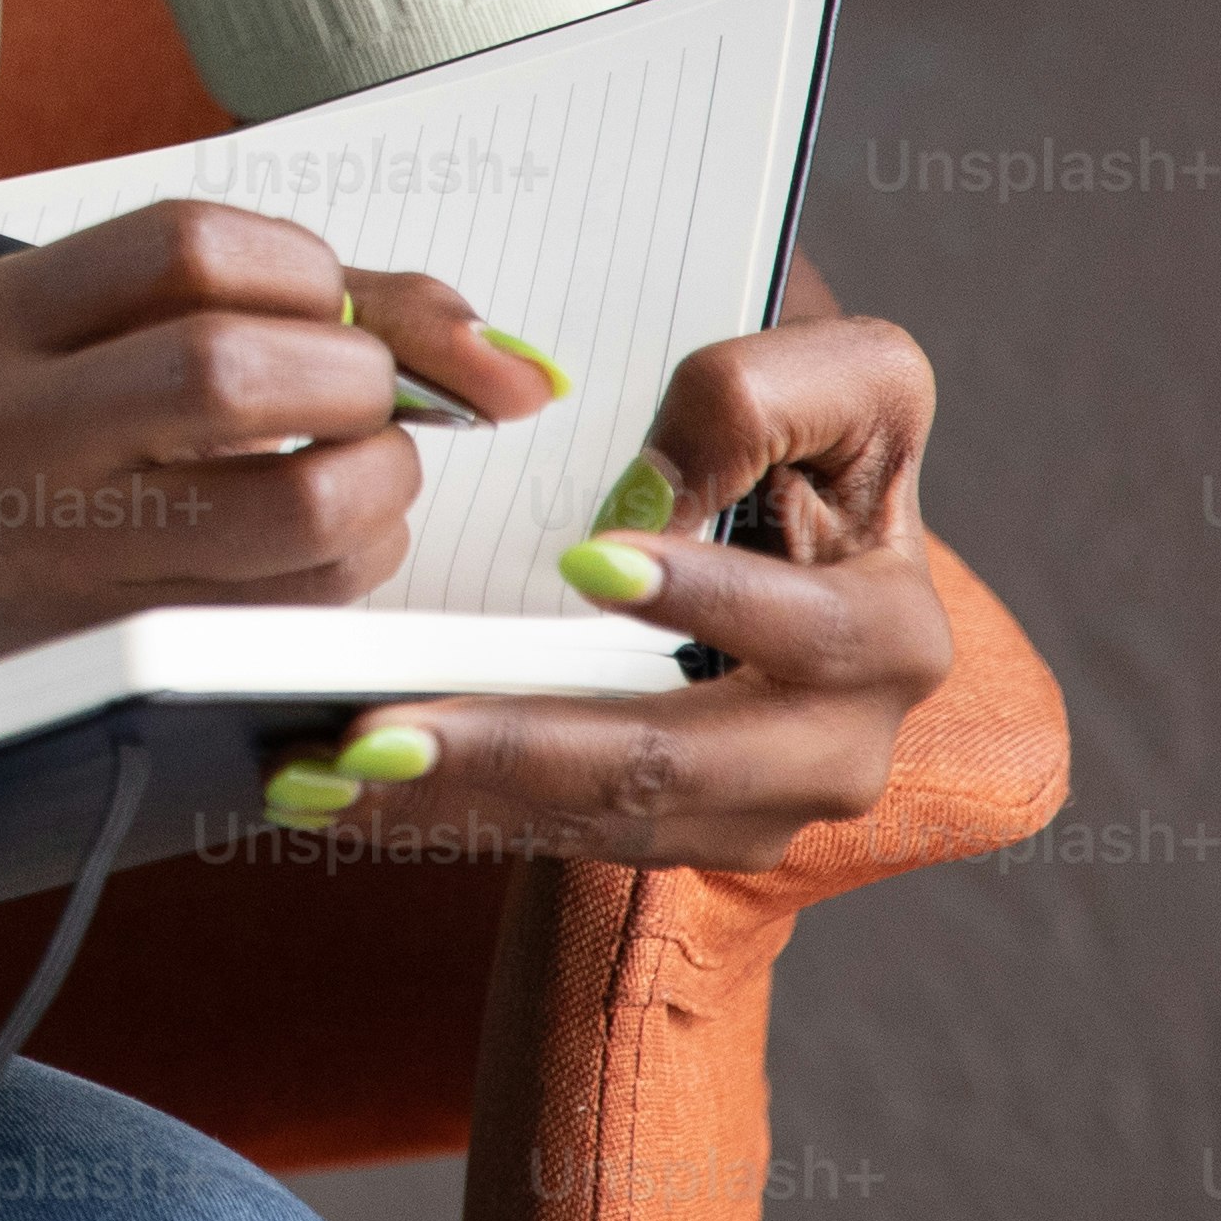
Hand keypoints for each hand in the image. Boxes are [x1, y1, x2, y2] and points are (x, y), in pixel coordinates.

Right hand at [0, 200, 567, 666]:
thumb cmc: (75, 443)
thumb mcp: (127, 333)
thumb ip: (319, 305)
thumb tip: (510, 362)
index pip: (185, 247)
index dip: (307, 270)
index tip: (334, 309)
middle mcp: (6, 431)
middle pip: (227, 368)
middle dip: (355, 378)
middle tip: (368, 395)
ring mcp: (63, 551)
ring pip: (291, 506)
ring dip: (381, 477)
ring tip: (366, 465)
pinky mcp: (135, 649)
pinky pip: (306, 601)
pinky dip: (366, 554)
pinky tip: (332, 537)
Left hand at [266, 304, 955, 868]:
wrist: (795, 531)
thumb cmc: (810, 439)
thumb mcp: (838, 382)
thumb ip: (761, 398)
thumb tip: (651, 492)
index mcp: (890, 629)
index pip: (808, 626)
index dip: (702, 594)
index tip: (580, 559)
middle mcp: (841, 740)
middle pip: (677, 761)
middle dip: (522, 747)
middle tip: (383, 734)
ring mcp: (758, 804)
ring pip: (600, 817)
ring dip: (457, 803)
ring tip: (330, 774)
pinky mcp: (681, 831)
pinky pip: (559, 838)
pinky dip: (447, 819)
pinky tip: (340, 798)